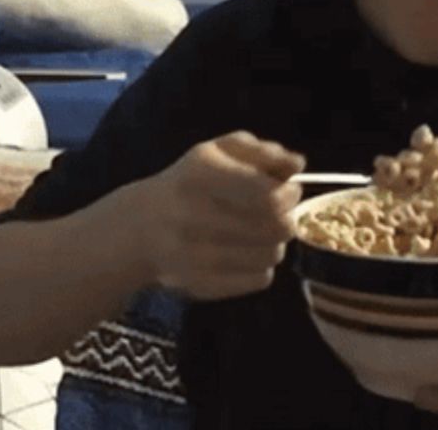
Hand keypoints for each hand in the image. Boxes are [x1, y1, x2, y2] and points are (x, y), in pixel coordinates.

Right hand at [135, 130, 305, 300]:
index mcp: (201, 175)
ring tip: (260, 230)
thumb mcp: (223, 150)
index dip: (289, 193)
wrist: (141, 226)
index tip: (288, 189)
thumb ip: (265, 152)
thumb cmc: (193, 180)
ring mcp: (193, 256)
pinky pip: (260, 279)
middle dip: (287, 216)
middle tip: (278, 210)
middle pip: (276, 227)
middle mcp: (193, 216)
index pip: (268, 195)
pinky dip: (261, 265)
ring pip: (272, 254)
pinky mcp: (199, 286)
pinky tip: (245, 251)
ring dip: (275, 242)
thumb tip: (296, 165)